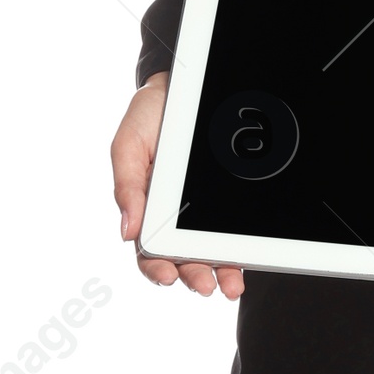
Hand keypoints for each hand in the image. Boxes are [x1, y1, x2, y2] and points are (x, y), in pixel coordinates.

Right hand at [111, 73, 244, 297]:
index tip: (167, 276)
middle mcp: (175, 217)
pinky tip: (247, 262)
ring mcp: (204, 212)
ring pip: (212, 250)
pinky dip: (241, 250)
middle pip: (183, 258)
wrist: (183, 86)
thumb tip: (126, 232)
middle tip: (206, 287)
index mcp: (146, 210)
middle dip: (194, 275)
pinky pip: (236, 229)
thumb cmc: (150, 118)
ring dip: (221, 271)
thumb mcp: (128, 146)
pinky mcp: (228, 203)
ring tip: (231, 286)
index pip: (148, 250)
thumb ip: (126, 187)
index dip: (156, 268)